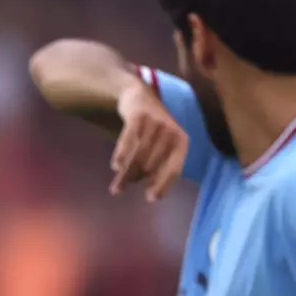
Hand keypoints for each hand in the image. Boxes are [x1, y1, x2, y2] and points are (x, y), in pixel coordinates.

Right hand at [110, 82, 188, 201]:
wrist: (139, 96)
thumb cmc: (153, 127)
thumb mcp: (164, 143)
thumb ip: (161, 164)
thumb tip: (154, 193)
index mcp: (182, 141)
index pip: (174, 168)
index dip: (162, 185)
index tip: (150, 199)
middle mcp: (171, 132)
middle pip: (151, 165)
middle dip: (135, 179)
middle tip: (122, 188)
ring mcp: (154, 124)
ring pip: (138, 157)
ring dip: (125, 173)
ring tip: (117, 184)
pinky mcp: (138, 117)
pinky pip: (127, 142)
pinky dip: (120, 156)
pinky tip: (114, 166)